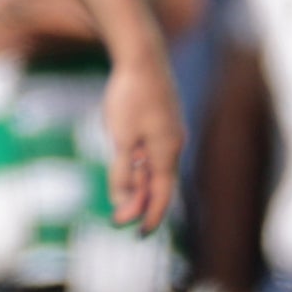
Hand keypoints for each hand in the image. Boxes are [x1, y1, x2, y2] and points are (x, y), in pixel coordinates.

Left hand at [101, 45, 181, 232]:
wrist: (142, 56)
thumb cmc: (130, 96)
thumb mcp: (120, 137)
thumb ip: (123, 171)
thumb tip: (124, 202)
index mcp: (167, 153)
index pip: (161, 196)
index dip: (150, 217)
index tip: (139, 235)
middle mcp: (174, 145)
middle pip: (158, 184)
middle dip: (140, 203)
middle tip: (116, 219)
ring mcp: (170, 132)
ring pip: (155, 167)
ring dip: (139, 183)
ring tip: (121, 197)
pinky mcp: (162, 121)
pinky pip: (153, 152)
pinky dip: (141, 164)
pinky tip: (130, 164)